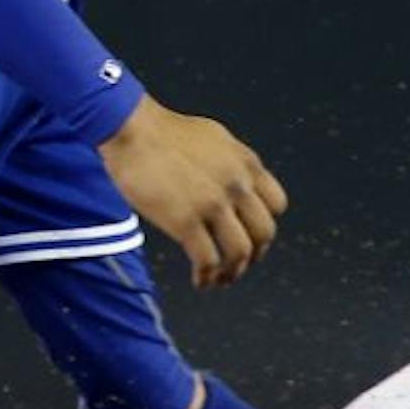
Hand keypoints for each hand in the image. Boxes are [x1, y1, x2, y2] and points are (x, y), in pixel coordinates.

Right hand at [97, 95, 287, 288]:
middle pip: (264, 233)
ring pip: (239, 251)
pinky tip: (199, 280)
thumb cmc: (162, 132)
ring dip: (232, 272)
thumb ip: (230, 163)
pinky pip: (208, 260)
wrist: (132, 128)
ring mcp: (213, 203)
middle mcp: (237, 184)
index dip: (264, 226)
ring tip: (218, 279)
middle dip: (253, 255)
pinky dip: (207, 276)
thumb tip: (234, 184)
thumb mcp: (214, 139)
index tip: (251, 237)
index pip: (277, 205)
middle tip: (237, 265)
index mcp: (246, 163)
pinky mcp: (186, 220)